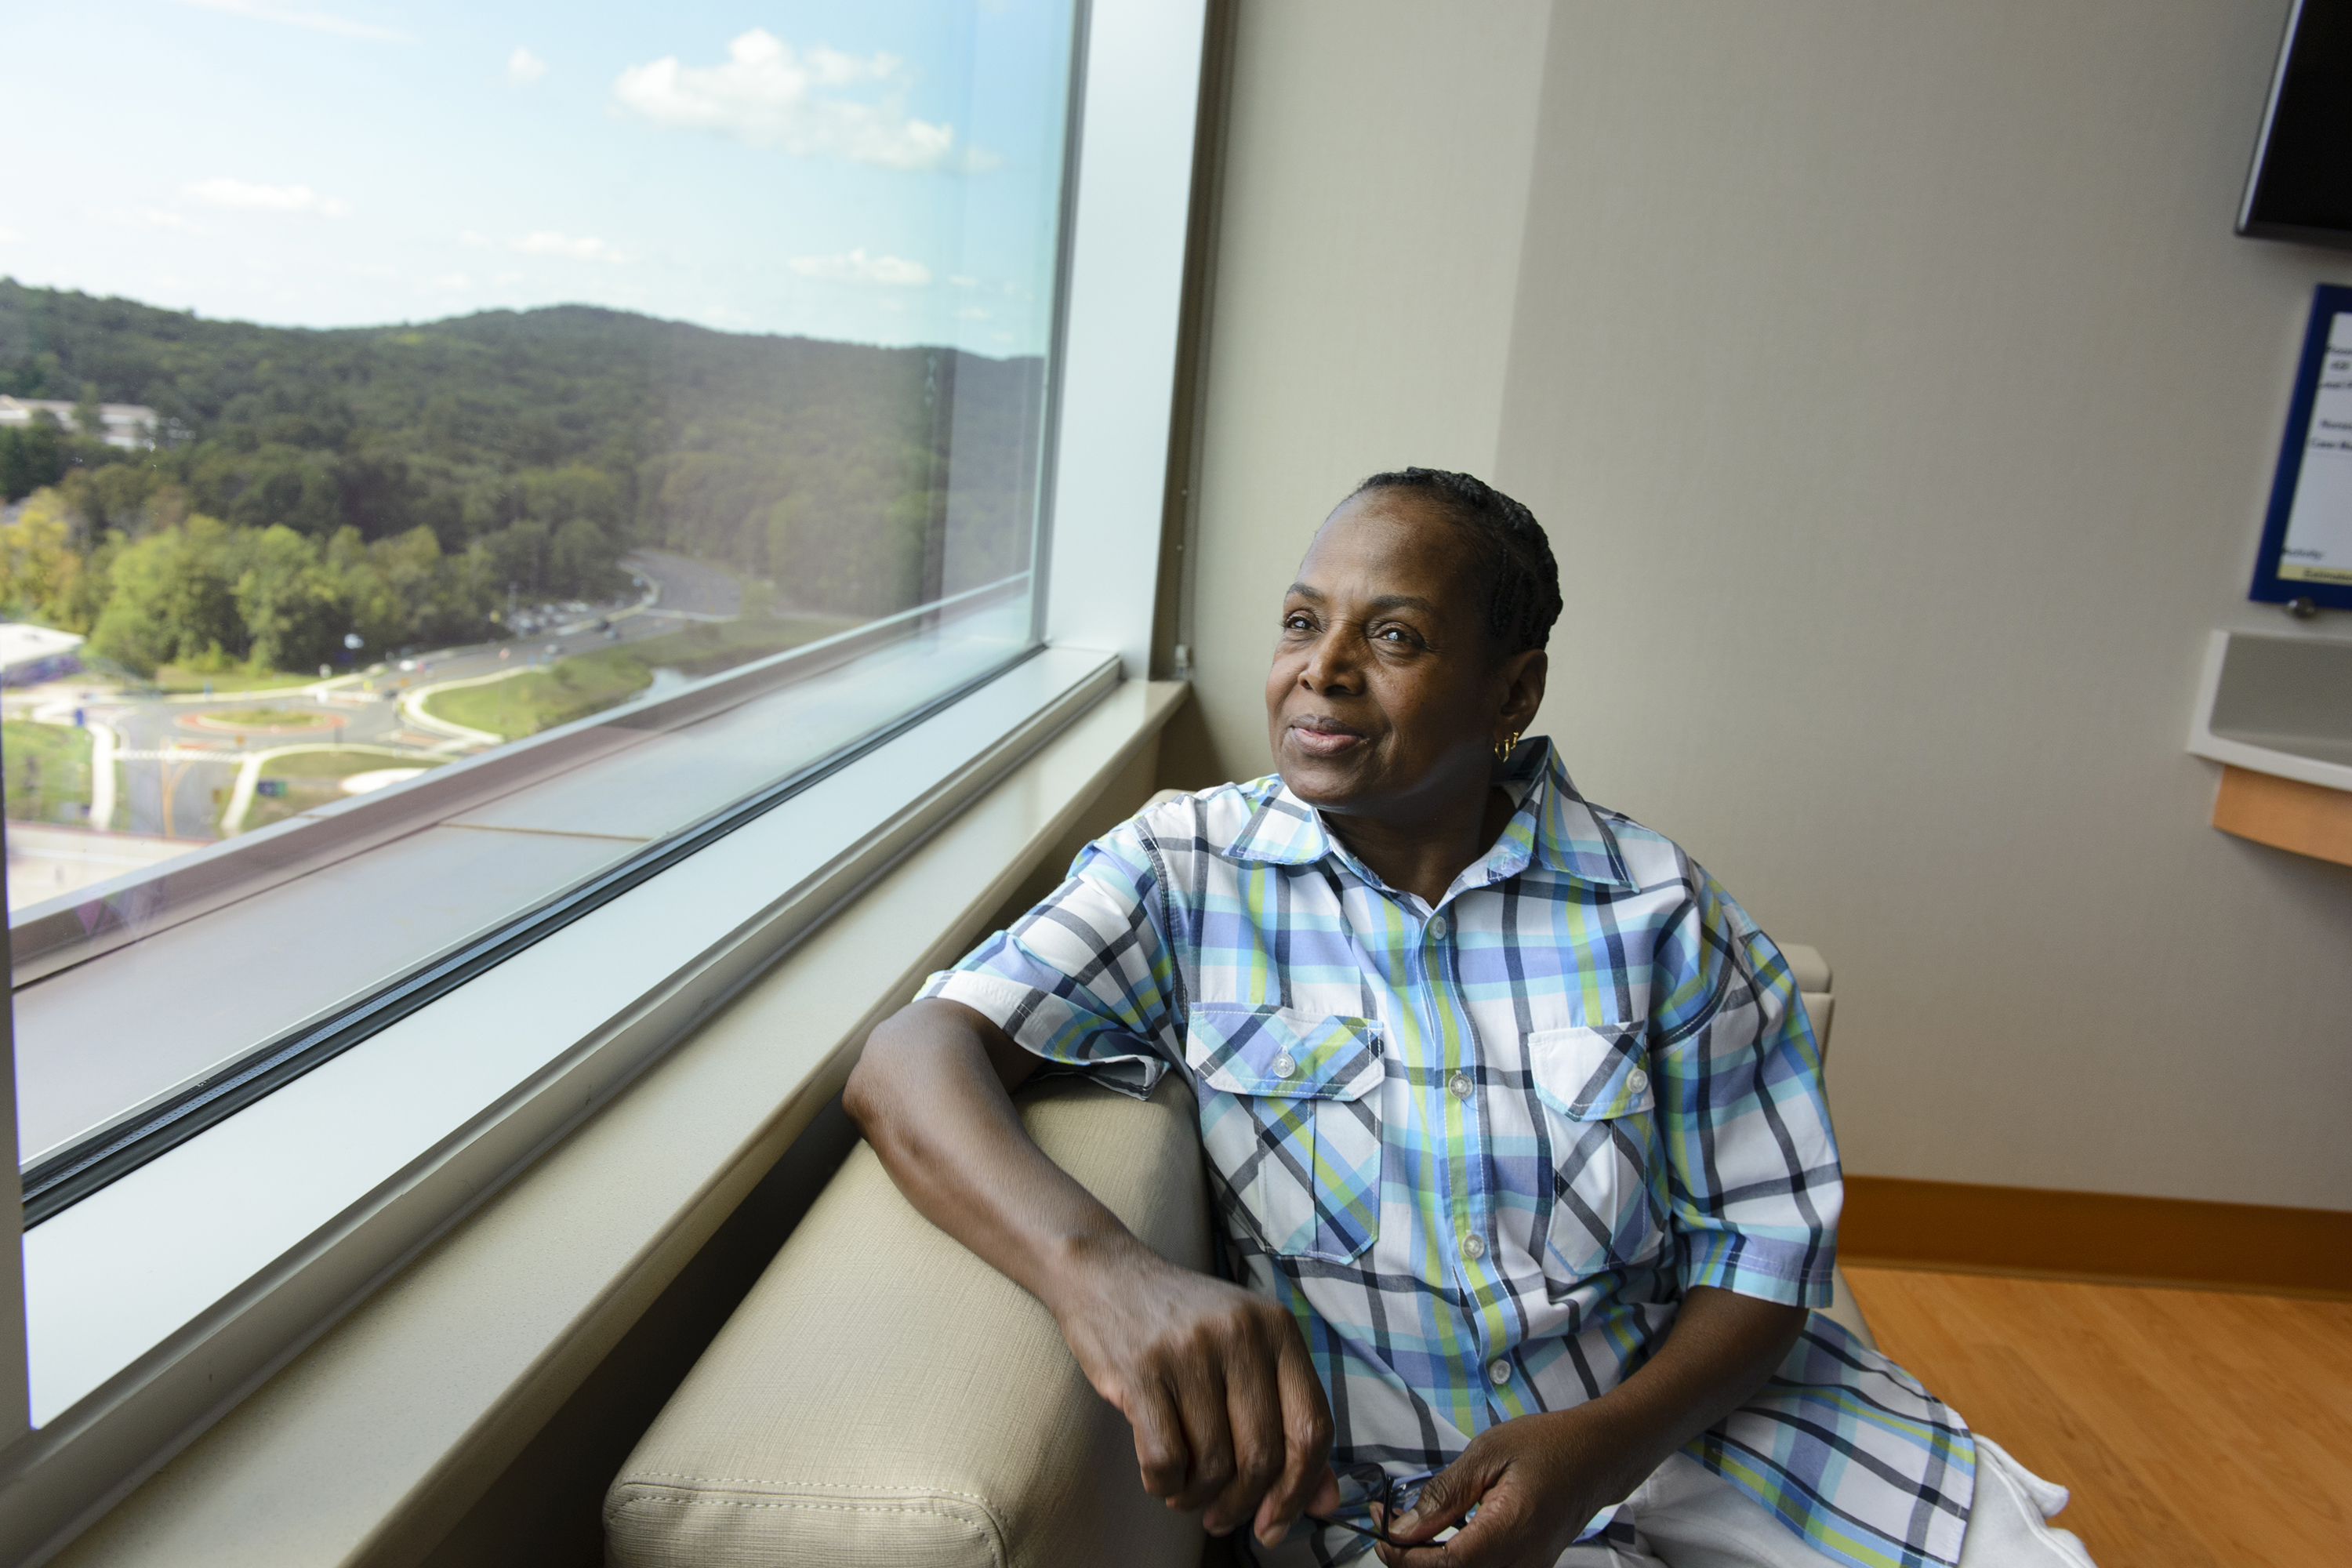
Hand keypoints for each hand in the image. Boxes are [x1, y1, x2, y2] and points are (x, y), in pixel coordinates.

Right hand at [1044, 1237, 1340, 1546]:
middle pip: (1263, 1455)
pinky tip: (1161, 1478)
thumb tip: (1327, 1501)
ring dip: (1198, 1496)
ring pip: (1212, 1463)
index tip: (1276, 1524)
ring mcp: (1191, 1350)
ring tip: (1185, 1492)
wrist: (1106, 1274)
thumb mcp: (1247, 1352)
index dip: (1300, 1489)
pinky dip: (1164, 1484)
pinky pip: (1165, 1458)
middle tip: (1223, 1518)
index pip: (1311, 1427)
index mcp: (1278, 1329)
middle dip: (1243, 1504)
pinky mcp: (1142, 1369)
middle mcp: (1241, 1334)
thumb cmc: (1184, 1324)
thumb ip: (1290, 1420)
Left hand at [1374, 1406, 1627, 1567]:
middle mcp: (1524, 1562)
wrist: (1598, 1457)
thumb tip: (1404, 1529)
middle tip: (1391, 1523)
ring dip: (1432, 1562)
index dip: (1405, 1556)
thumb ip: (1445, 1494)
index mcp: (1513, 1529)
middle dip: (1412, 1560)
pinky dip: (1454, 1561)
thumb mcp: (1488, 1453)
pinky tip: (1443, 1534)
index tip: (1382, 1529)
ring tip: (1414, 1526)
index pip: (1447, 1565)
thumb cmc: (1548, 1446)